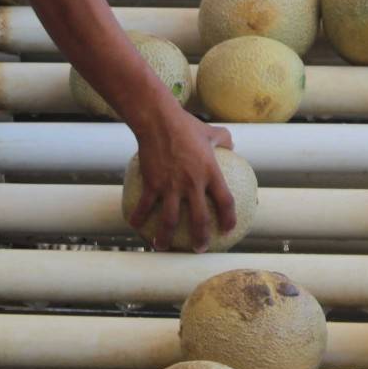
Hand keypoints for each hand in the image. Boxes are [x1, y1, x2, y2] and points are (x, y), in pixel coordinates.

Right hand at [126, 112, 237, 251]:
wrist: (158, 119)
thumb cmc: (185, 124)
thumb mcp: (210, 131)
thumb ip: (223, 139)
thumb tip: (231, 145)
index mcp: (210, 172)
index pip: (225, 201)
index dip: (229, 218)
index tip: (227, 230)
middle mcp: (193, 183)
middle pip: (199, 219)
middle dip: (200, 238)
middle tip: (199, 249)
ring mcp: (171, 186)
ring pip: (170, 220)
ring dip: (166, 237)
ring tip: (162, 247)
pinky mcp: (152, 183)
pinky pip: (144, 206)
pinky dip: (138, 218)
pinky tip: (135, 226)